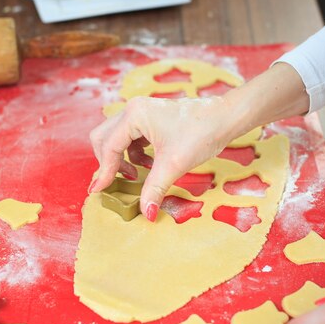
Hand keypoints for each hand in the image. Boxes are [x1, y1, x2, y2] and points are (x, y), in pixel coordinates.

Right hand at [89, 95, 240, 219]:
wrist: (225, 118)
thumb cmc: (201, 133)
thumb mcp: (174, 165)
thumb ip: (154, 189)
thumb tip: (146, 213)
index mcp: (134, 116)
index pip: (109, 147)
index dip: (104, 172)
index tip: (99, 191)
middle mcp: (133, 110)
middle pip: (104, 138)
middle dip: (108, 162)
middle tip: (119, 182)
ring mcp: (142, 112)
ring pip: (116, 138)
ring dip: (121, 159)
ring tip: (137, 175)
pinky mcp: (150, 118)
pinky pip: (130, 138)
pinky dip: (133, 154)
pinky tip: (150, 165)